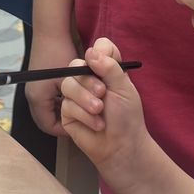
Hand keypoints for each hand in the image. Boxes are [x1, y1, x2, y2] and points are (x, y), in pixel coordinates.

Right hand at [24, 29, 80, 135]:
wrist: (51, 28)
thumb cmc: (59, 52)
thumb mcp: (73, 75)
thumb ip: (83, 94)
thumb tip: (91, 113)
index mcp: (38, 98)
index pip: (50, 126)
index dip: (67, 129)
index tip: (85, 125)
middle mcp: (35, 95)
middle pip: (52, 118)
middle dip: (71, 117)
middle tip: (87, 116)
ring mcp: (38, 87)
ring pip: (56, 107)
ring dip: (72, 106)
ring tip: (87, 104)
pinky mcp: (43, 79)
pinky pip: (56, 96)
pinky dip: (69, 96)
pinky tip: (83, 90)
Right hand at [59, 37, 150, 188]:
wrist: (121, 146)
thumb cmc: (127, 117)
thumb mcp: (124, 88)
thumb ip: (109, 67)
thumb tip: (90, 52)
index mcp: (105, 69)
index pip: (98, 47)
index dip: (100, 53)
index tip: (105, 66)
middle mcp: (88, 79)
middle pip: (76, 64)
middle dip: (89, 81)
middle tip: (102, 94)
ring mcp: (75, 94)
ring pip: (68, 84)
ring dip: (85, 99)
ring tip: (99, 111)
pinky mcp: (66, 111)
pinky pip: (67, 105)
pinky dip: (83, 115)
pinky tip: (96, 124)